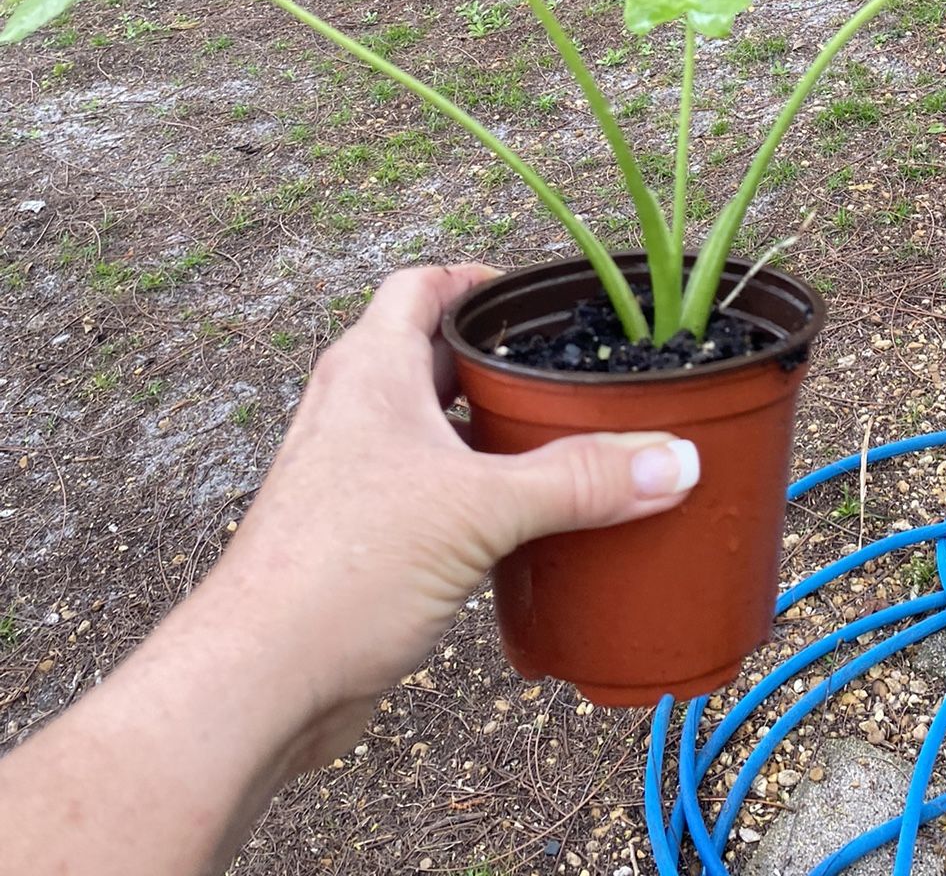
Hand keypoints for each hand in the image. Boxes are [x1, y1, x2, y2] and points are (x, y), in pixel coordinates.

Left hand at [199, 264, 697, 767]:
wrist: (258, 679)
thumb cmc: (341, 570)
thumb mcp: (481, 510)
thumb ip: (581, 481)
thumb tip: (673, 459)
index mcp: (371, 370)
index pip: (421, 287)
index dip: (476, 280)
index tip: (535, 295)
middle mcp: (354, 411)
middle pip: (430, 357)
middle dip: (495, 363)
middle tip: (562, 375)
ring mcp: (350, 476)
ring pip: (429, 430)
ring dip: (485, 434)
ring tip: (556, 446)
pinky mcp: (356, 538)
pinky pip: (423, 493)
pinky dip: (470, 495)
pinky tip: (517, 526)